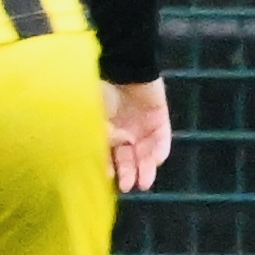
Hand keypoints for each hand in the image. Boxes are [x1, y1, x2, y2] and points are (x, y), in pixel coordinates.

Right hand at [106, 77, 176, 195]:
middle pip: (126, 158)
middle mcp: (123, 131)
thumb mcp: (93, 116)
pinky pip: (162, 140)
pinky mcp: (160, 120)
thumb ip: (102, 137)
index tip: (107, 177)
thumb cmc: (103, 91)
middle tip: (127, 185)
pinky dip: (159, 151)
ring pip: (145, 154)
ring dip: (144, 168)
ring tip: (144, 184)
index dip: (107, 167)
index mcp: (104, 130)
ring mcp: (142, 127)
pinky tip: (155, 161)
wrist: (125, 69)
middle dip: (127, 173)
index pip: (106, 155)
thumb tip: (111, 155)